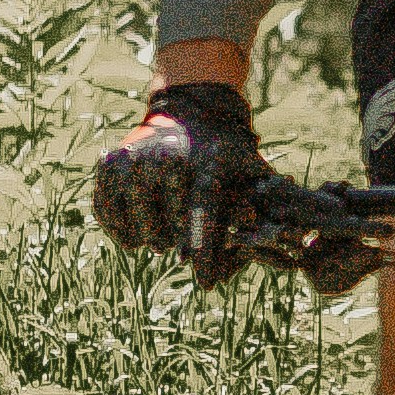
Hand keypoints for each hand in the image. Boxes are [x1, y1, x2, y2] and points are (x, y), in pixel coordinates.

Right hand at [92, 77, 262, 284]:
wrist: (188, 111)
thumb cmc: (226, 152)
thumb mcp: (252, 170)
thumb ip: (263, 205)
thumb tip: (286, 246)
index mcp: (204, 164)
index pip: (202, 218)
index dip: (205, 254)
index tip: (207, 284)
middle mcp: (165, 160)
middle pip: (167, 231)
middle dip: (179, 245)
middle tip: (183, 242)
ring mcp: (132, 162)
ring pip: (138, 230)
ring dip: (151, 240)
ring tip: (163, 231)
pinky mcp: (108, 165)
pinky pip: (108, 216)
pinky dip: (122, 229)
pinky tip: (137, 228)